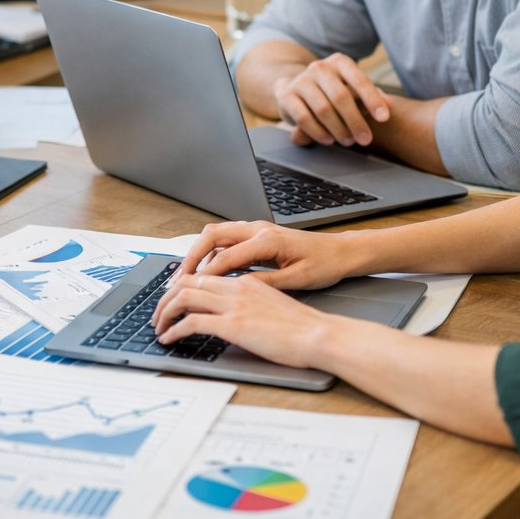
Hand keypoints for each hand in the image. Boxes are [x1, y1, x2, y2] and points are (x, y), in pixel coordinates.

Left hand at [153, 273, 330, 367]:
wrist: (320, 334)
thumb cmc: (304, 326)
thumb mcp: (273, 305)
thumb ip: (251, 302)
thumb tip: (235, 314)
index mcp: (246, 281)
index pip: (204, 275)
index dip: (182, 285)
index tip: (171, 299)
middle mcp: (236, 287)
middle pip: (187, 282)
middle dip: (165, 298)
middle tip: (157, 314)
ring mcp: (233, 304)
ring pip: (183, 297)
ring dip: (164, 312)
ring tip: (157, 327)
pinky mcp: (232, 324)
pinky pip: (191, 322)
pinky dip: (174, 330)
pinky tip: (169, 338)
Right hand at [167, 220, 363, 294]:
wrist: (342, 251)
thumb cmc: (325, 265)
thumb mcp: (298, 280)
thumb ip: (265, 283)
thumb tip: (238, 289)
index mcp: (267, 240)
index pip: (226, 257)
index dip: (205, 274)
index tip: (188, 289)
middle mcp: (258, 229)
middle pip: (212, 236)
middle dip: (191, 256)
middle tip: (178, 278)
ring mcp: (257, 229)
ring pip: (216, 234)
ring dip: (199, 252)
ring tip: (186, 275)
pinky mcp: (258, 234)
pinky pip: (227, 239)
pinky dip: (212, 252)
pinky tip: (209, 270)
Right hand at [273, 53, 390, 146]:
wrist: (294, 86)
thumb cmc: (331, 90)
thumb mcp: (352, 88)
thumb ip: (371, 96)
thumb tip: (390, 104)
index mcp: (340, 62)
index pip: (359, 80)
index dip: (373, 100)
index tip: (384, 118)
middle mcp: (319, 67)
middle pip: (340, 97)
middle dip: (355, 121)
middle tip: (365, 139)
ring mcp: (301, 80)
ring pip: (323, 109)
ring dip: (338, 129)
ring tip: (348, 141)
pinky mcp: (286, 96)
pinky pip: (304, 118)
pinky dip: (319, 132)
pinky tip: (329, 140)